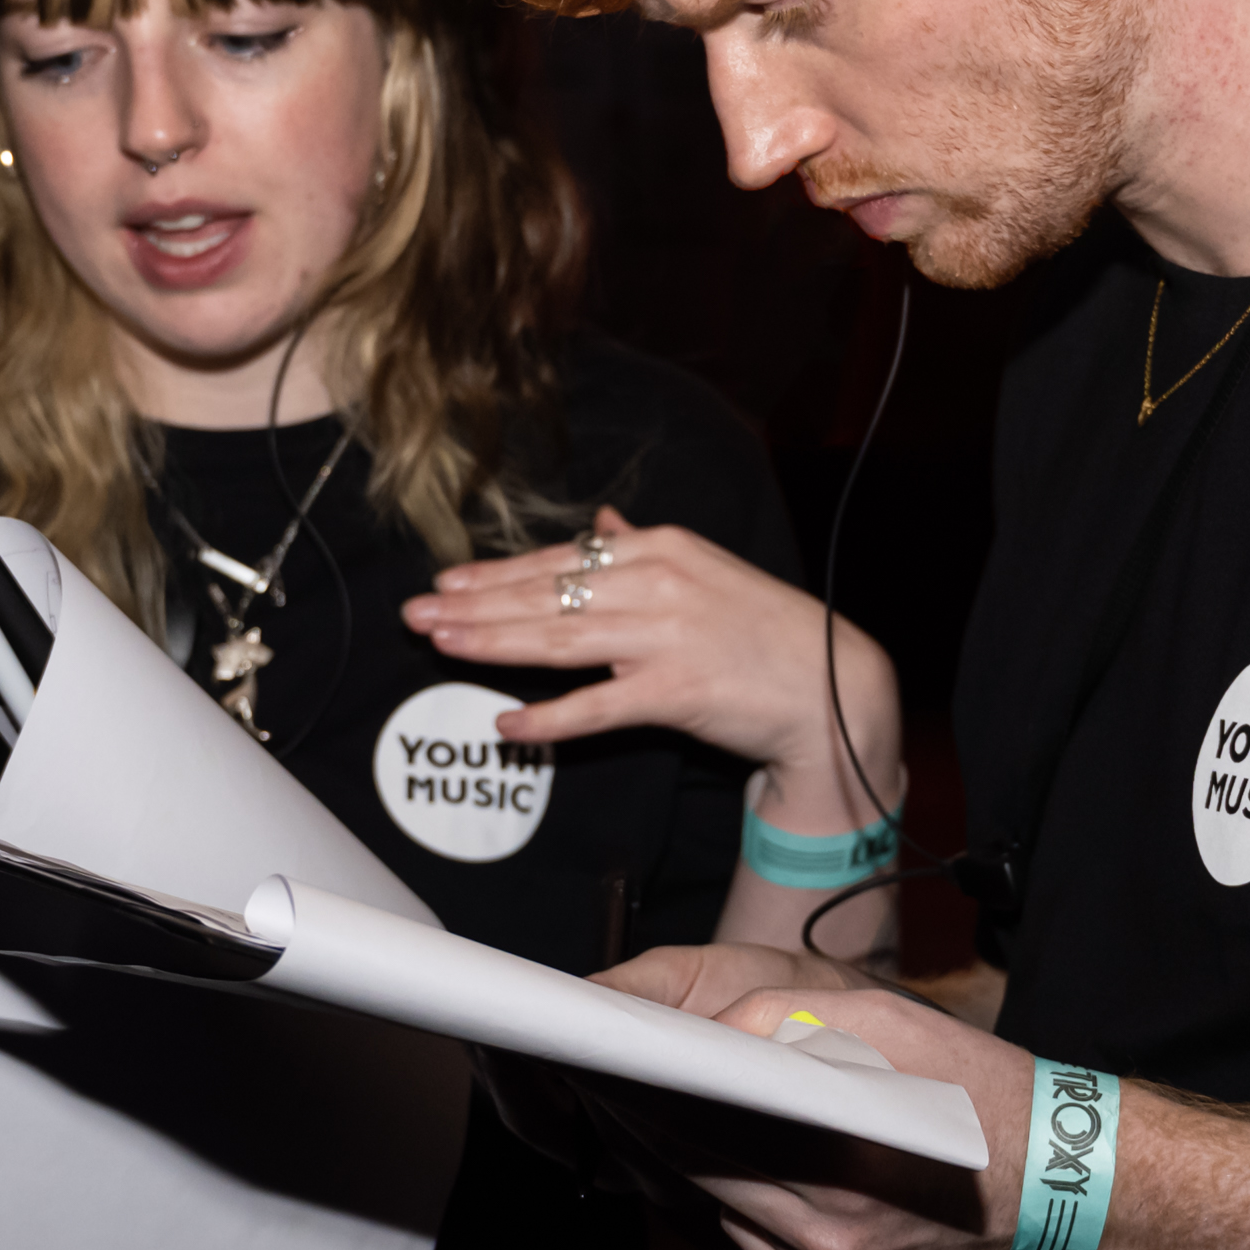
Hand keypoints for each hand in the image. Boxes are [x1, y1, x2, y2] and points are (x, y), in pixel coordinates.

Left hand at [405, 508, 905, 826]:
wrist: (833, 684)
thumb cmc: (765, 630)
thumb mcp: (707, 570)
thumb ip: (645, 547)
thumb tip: (601, 523)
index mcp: (662, 549)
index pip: (561, 560)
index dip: (498, 573)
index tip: (447, 582)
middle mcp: (660, 584)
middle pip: (548, 596)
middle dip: (475, 604)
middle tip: (416, 613)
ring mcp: (667, 638)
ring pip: (560, 641)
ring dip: (493, 645)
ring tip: (441, 646)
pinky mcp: (677, 693)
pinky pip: (599, 708)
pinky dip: (551, 718)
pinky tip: (508, 726)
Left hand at [577, 940, 1033, 1249]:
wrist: (1056, 1181)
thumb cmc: (977, 1091)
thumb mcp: (893, 1024)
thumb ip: (792, 1017)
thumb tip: (712, 1031)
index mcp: (839, 1168)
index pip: (705, 1135)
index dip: (652, 1101)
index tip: (618, 1074)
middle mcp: (830, 1241)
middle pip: (706, 1180)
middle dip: (661, 1131)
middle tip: (624, 1089)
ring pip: (726, 1218)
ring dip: (695, 1171)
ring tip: (668, 1120)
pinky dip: (741, 1210)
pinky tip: (735, 1170)